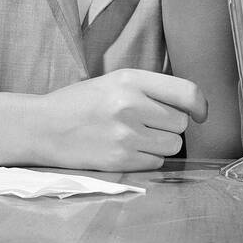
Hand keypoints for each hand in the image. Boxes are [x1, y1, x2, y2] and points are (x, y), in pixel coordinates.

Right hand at [36, 69, 207, 171]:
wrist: (42, 127)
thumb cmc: (82, 102)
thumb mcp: (116, 81)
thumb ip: (151, 89)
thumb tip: (192, 105)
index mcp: (131, 79)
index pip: (187, 92)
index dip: (200, 105)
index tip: (200, 113)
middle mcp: (130, 105)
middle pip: (181, 123)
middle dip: (169, 126)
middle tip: (147, 123)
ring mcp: (125, 135)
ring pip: (172, 146)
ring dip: (161, 144)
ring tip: (136, 136)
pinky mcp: (120, 160)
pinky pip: (156, 163)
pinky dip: (147, 159)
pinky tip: (125, 149)